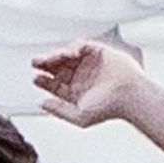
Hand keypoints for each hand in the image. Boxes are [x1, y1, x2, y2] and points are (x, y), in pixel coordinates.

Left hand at [32, 40, 148, 128]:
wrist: (128, 95)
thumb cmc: (109, 108)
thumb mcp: (79, 116)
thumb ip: (59, 110)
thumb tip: (42, 104)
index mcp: (75, 92)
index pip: (54, 84)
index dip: (43, 81)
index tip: (36, 78)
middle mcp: (81, 77)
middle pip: (57, 68)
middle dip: (46, 64)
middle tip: (35, 62)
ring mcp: (89, 64)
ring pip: (66, 56)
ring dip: (56, 56)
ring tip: (48, 59)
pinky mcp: (98, 52)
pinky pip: (80, 46)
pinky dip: (72, 48)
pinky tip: (67, 54)